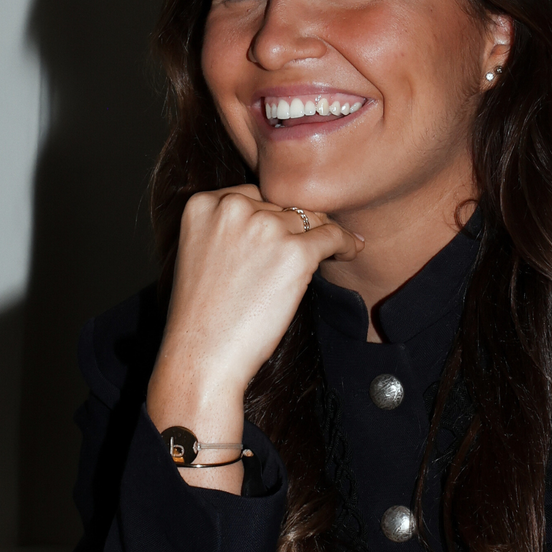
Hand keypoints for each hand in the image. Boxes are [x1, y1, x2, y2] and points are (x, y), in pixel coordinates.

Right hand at [146, 186, 361, 487]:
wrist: (202, 357)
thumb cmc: (202, 317)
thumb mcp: (200, 254)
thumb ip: (230, 227)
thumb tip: (282, 215)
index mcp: (203, 204)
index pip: (253, 194)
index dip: (271, 216)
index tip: (282, 235)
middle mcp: (233, 207)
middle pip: (281, 206)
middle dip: (292, 230)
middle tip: (301, 255)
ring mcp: (265, 227)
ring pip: (309, 220)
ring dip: (319, 237)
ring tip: (329, 252)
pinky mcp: (294, 252)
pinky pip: (333, 236)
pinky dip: (346, 244)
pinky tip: (351, 250)